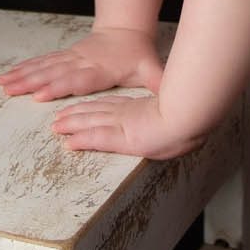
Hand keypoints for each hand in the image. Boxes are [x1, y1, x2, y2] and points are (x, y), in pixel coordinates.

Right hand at [0, 27, 163, 102]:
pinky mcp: (63, 57)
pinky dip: (24, 69)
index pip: (77, 80)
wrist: (125, 30)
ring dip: (22, 76)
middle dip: (31, 82)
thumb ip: (159, 82)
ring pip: (43, 67)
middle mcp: (81, 63)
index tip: (41, 95)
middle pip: (54, 73)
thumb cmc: (138, 54)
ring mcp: (70, 58)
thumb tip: (173, 93)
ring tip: (3, 84)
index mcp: (100, 69)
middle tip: (11, 90)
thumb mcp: (150, 68)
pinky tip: (9, 75)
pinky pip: (41, 63)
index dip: (60, 87)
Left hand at [49, 93, 204, 162]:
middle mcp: (129, 116)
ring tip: (57, 127)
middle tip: (60, 118)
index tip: (82, 107)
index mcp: (141, 108)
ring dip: (73, 126)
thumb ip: (169, 110)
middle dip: (77, 115)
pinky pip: (97, 138)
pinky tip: (68, 142)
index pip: (112, 106)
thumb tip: (178, 111)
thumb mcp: (179, 110)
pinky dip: (81, 140)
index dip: (95, 107)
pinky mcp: (122, 138)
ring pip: (91, 123)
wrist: (191, 117)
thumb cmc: (191, 114)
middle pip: (96, 113)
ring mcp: (124, 125)